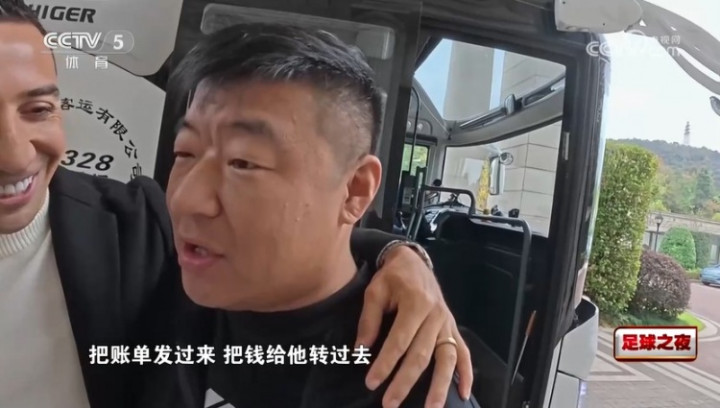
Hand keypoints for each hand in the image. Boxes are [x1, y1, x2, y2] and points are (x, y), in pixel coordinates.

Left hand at [355, 245, 472, 407]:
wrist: (414, 262)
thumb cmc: (392, 277)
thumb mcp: (375, 291)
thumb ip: (369, 320)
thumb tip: (361, 350)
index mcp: (415, 303)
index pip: (399, 340)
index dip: (385, 363)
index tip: (371, 382)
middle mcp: (435, 316)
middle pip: (421, 354)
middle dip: (405, 382)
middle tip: (390, 403)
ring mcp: (447, 324)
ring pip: (446, 358)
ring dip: (439, 386)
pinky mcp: (453, 328)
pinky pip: (463, 353)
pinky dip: (467, 374)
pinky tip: (463, 393)